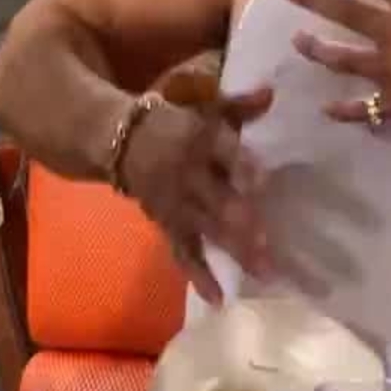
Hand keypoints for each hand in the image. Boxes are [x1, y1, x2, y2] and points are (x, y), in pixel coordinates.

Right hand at [118, 89, 274, 305]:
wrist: (117, 140)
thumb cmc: (173, 121)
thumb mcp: (204, 105)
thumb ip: (239, 105)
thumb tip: (272, 93)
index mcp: (198, 139)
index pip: (222, 152)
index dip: (242, 167)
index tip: (264, 182)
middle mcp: (187, 174)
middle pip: (217, 200)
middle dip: (242, 223)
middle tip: (269, 244)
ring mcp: (176, 204)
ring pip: (207, 230)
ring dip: (234, 251)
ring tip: (264, 273)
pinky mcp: (167, 224)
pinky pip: (182, 252)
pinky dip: (199, 276)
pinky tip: (219, 298)